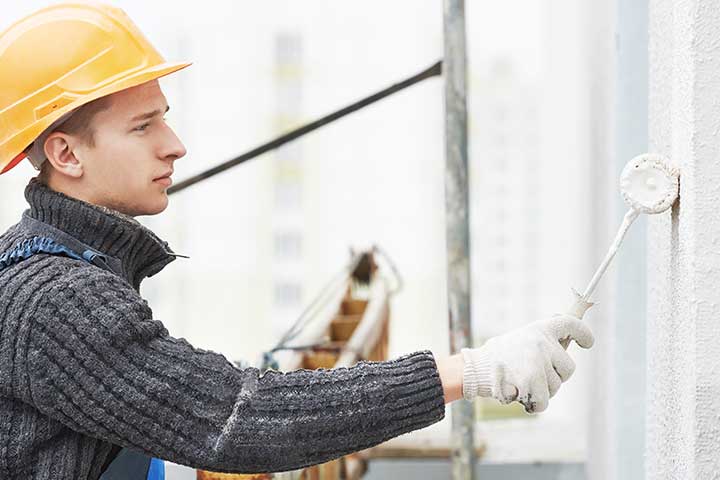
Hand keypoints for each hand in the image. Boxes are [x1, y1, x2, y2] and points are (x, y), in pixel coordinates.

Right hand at [461, 315, 593, 412]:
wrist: (474, 369)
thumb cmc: (498, 357)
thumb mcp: (520, 340)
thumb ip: (542, 343)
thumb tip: (568, 342)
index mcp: (539, 329)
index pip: (570, 325)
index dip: (583, 333)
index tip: (587, 343)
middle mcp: (542, 343)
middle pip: (568, 369)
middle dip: (556, 377)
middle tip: (534, 376)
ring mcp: (538, 363)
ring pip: (556, 387)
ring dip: (541, 392)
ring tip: (520, 384)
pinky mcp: (532, 382)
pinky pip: (544, 401)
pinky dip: (534, 404)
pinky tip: (519, 397)